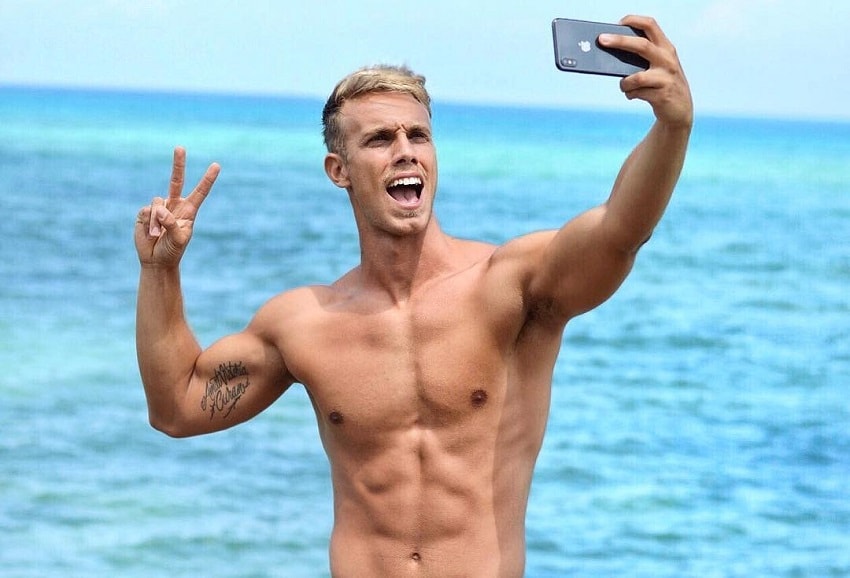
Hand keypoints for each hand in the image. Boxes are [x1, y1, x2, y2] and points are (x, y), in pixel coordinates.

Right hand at [134, 147, 219, 266]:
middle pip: (176, 180)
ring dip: (157, 220)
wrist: (156, 260)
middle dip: (178, 164)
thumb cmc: (172, 251)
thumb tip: (161, 209)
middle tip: (180, 147)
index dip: (207, 179)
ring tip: (158, 235)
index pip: (200, 192)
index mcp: (189, 210)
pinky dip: (148, 224)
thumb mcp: (178, 240)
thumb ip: (172, 224)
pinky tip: (150, 234)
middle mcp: (174, 205)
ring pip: (157, 203)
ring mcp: (159, 207)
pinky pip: (146, 211)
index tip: (217, 165)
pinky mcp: (145, 212)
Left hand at [599, 15, 692, 128]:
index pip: (651, 26)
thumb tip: (612, 51)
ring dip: (624, 82)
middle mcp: (668, 60)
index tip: (618, 22)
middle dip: (619, 41)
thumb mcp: (657, 66)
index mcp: (666, 48)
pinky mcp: (662, 95)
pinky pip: (636, 93)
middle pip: (642, 45)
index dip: (634, 20)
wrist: (680, 110)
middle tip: (602, 40)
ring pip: (636, 76)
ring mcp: (666, 78)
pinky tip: (632, 95)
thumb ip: (642, 57)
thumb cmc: (662, 84)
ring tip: (624, 85)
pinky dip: (629, 94)